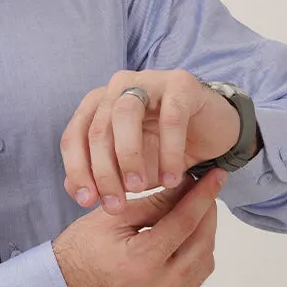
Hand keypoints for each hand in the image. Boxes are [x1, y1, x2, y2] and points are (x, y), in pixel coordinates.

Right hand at [51, 167, 226, 286]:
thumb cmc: (80, 249)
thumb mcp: (113, 217)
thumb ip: (154, 202)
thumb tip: (185, 185)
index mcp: (142, 261)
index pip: (186, 221)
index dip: (204, 195)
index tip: (217, 176)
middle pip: (202, 243)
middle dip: (208, 213)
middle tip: (205, 191)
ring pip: (203, 264)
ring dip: (205, 236)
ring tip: (196, 213)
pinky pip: (192, 281)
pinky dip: (195, 257)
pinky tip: (186, 239)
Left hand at [60, 69, 240, 212]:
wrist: (212, 132)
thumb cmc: (164, 148)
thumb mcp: (129, 168)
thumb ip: (101, 175)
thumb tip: (73, 190)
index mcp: (98, 104)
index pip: (75, 136)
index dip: (76, 170)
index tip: (86, 202)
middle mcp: (118, 87)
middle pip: (98, 129)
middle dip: (103, 172)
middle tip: (115, 205)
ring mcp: (149, 80)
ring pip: (124, 115)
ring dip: (128, 157)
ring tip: (138, 189)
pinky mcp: (181, 84)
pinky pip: (170, 118)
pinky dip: (168, 152)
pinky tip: (171, 180)